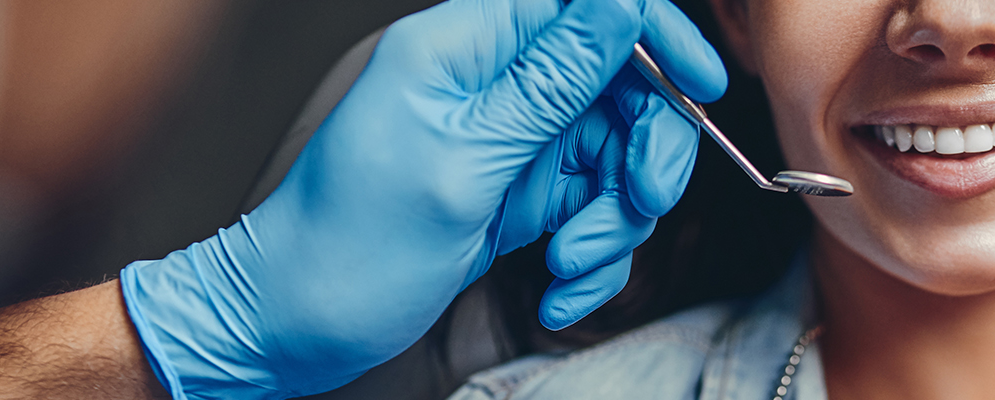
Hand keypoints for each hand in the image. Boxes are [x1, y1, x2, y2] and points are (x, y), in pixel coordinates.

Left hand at [116, 0, 725, 396]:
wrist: (293, 325)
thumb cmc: (348, 246)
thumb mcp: (463, 161)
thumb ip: (550, 79)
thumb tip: (620, 2)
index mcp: (463, 47)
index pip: (584, 0)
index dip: (654, 32)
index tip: (701, 85)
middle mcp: (491, 83)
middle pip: (619, 84)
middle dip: (644, 151)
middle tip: (638, 203)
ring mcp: (509, 139)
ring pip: (613, 155)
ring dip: (611, 221)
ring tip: (568, 265)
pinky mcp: (518, 192)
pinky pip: (590, 208)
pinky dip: (589, 255)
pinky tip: (555, 289)